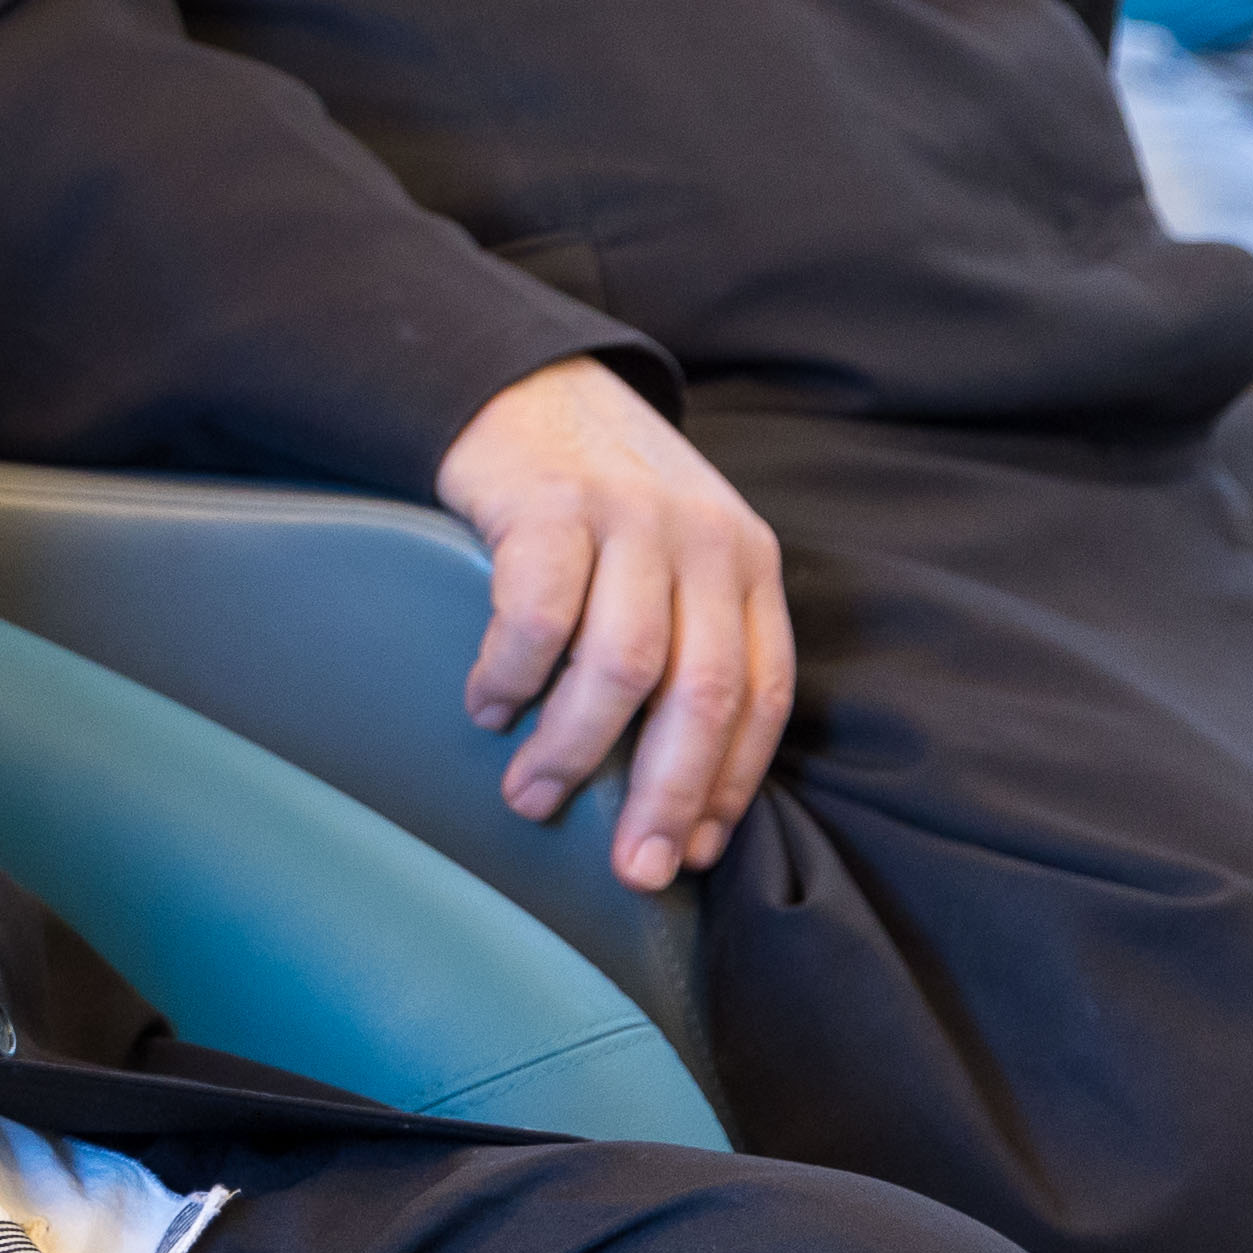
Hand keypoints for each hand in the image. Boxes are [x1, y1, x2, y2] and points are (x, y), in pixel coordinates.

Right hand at [434, 357, 796, 892]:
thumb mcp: (675, 559)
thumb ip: (689, 645)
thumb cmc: (598, 499)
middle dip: (665, 796)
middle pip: (703, 696)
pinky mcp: (553, 503)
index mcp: (748, 563)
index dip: (728, 785)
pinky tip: (488, 707)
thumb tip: (672, 792)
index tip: (687, 853)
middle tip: (630, 870)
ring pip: (622, 668)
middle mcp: (705, 539)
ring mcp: (631, 517)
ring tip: (531, 796)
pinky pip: (538, 616)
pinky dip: (513, 676)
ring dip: (574, 750)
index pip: (764, 696)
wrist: (526, 382)